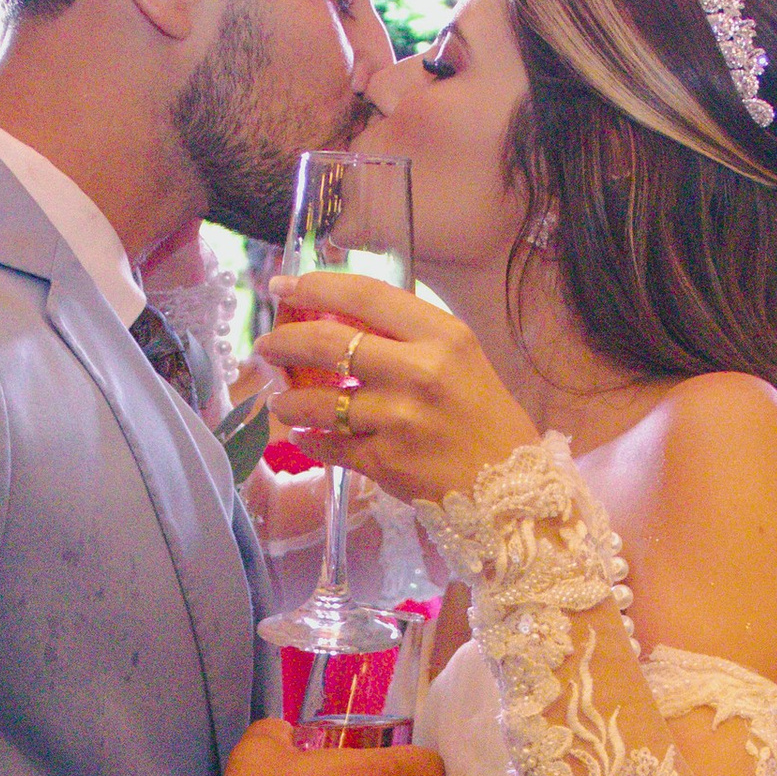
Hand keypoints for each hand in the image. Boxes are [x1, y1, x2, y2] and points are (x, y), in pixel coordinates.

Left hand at [256, 271, 538, 506]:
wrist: (510, 490)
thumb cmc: (486, 419)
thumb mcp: (460, 360)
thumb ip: (408, 338)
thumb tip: (343, 320)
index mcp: (442, 336)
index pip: (365, 296)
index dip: (316, 286)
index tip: (285, 285)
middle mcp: (418, 371)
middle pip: (328, 344)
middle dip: (284, 342)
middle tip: (266, 346)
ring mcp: (398, 418)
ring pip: (317, 401)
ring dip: (289, 401)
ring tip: (282, 402)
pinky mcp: (383, 460)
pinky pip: (328, 444)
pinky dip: (310, 440)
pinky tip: (306, 436)